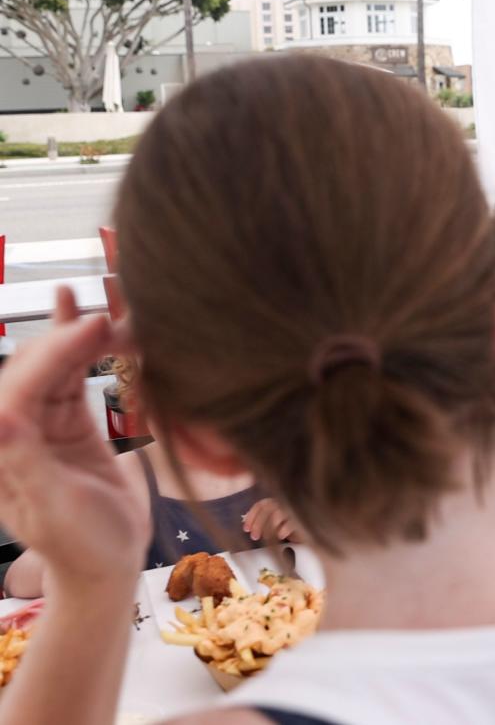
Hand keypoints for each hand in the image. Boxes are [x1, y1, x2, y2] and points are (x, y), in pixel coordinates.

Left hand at [0, 289, 143, 590]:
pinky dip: (75, 346)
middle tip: (106, 317)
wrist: (108, 564)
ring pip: (53, 369)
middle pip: (35, 372)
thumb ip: (26, 462)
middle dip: (65, 340)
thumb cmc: (80, 545)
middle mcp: (16, 434)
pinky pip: (70, 378)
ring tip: (100, 308)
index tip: (90, 329)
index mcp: (4, 453)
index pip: (22, 392)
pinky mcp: (69, 425)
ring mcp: (43, 427)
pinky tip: (73, 310)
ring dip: (73, 337)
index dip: (54, 355)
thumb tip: (5, 418)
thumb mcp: (53, 507)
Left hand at [243, 498, 301, 542]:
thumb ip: (266, 520)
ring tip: (266, 539)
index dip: (251, 516)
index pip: (261, 504)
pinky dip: (282, 530)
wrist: (316, 526)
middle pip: (267, 509)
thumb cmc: (295, 525)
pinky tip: (280, 536)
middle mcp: (285, 501)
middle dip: (258, 524)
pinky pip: (290, 522)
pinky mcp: (303, 516)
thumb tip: (248, 525)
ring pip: (277, 515)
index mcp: (278, 500)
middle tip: (254, 537)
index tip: (246, 529)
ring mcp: (295, 507)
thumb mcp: (278, 522)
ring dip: (268, 528)